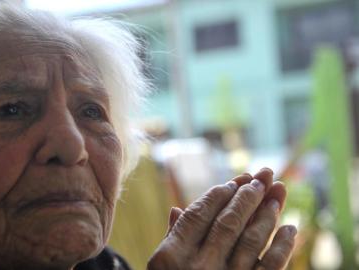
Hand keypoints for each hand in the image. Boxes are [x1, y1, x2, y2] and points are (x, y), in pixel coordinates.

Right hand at [147, 168, 295, 269]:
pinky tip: (290, 228)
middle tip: (262, 178)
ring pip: (251, 241)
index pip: (198, 214)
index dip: (218, 194)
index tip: (233, 182)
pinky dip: (283, 247)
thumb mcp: (162, 269)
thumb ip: (172, 238)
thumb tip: (176, 209)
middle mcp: (198, 267)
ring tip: (277, 195)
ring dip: (267, 215)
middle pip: (228, 222)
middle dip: (247, 196)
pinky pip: (270, 267)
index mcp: (171, 256)